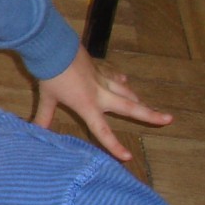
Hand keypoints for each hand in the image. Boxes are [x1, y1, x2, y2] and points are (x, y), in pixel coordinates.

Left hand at [33, 47, 172, 161]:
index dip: (114, 145)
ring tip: (147, 106)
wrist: (54, 47)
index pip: (102, 130)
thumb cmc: (50, 73)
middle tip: (169, 119)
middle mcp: (101, 94)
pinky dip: (120, 80)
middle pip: (130, 107)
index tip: (127, 158)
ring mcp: (103, 78)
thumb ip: (43, 115)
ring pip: (126, 91)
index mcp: (88, 105)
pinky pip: (114, 75)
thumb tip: (36, 130)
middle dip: (150, 115)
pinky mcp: (100, 66)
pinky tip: (123, 81)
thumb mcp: (46, 97)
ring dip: (137, 99)